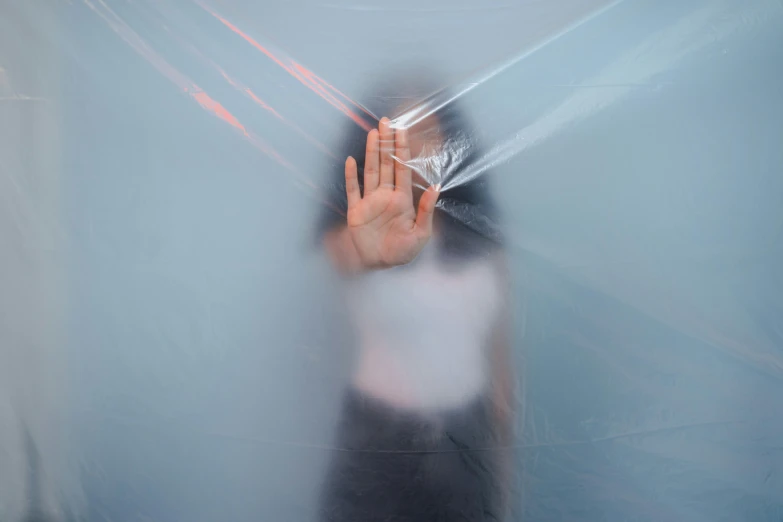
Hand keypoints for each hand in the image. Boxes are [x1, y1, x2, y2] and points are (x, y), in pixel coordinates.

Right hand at [344, 117, 439, 268]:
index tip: (402, 130)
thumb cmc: (402, 251)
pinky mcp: (355, 210)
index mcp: (402, 199)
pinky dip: (351, 176)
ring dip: (371, 153)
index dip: (402, 149)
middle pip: (386, 164)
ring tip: (372, 133)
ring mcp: (369, 201)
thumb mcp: (420, 234)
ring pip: (370, 171)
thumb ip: (426, 211)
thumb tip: (436, 187)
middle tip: (385, 121)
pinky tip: (351, 160)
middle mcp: (385, 195)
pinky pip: (352, 190)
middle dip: (386, 143)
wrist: (379, 264)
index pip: (403, 169)